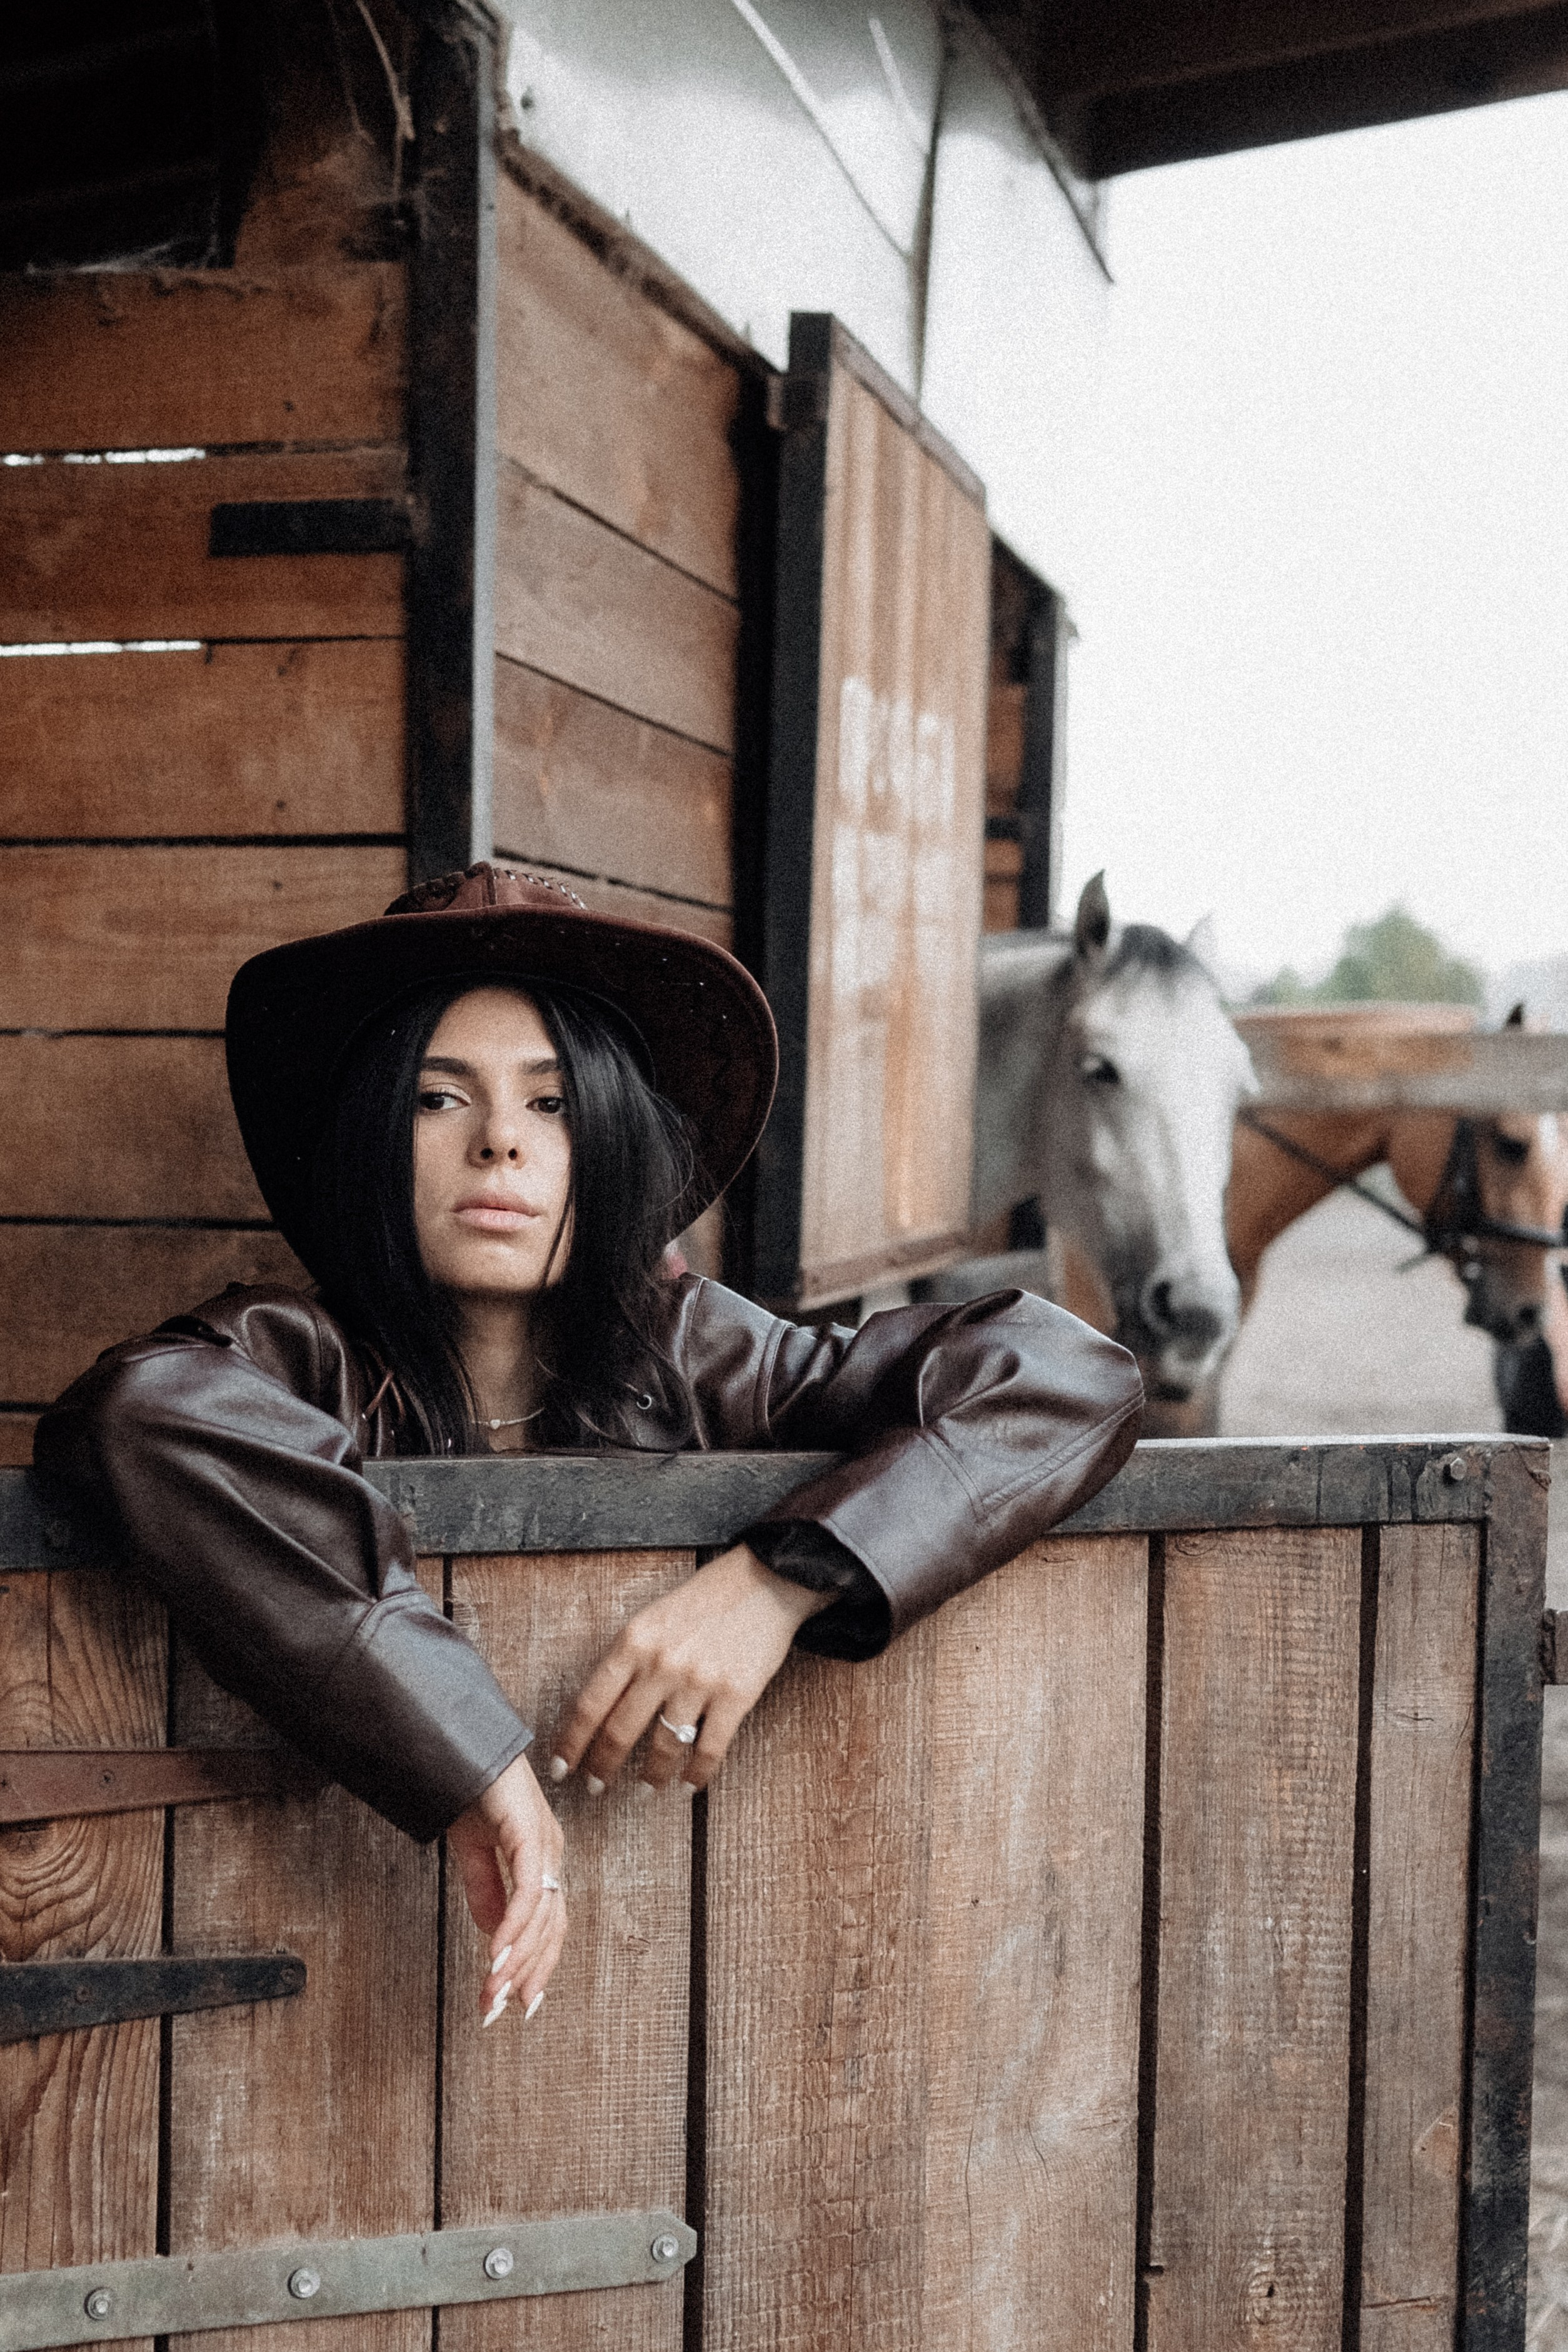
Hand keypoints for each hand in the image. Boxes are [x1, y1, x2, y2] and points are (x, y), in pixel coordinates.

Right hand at [447, 1751, 565, 2024]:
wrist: (460, 1744)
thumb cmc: (470, 1788)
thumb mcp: (473, 1850)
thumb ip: (485, 1889)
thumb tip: (493, 1933)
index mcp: (541, 1857)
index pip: (547, 1921)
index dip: (535, 1963)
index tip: (517, 2002)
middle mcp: (550, 1852)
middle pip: (550, 1926)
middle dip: (526, 1973)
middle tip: (498, 2010)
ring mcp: (544, 1842)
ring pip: (541, 1915)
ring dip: (516, 1959)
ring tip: (493, 1992)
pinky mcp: (529, 1832)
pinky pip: (527, 1890)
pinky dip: (514, 1926)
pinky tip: (496, 1954)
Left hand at [550, 1544, 831, 1793]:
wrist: (763, 1583)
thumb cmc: (702, 1602)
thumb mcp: (650, 1619)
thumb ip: (626, 1659)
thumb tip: (599, 1709)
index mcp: (633, 1642)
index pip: (590, 1704)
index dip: (572, 1743)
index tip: (561, 1769)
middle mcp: (660, 1663)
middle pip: (620, 1731)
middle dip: (603, 1767)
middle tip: (596, 1789)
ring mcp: (698, 1681)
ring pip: (664, 1746)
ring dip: (651, 1776)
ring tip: (646, 1789)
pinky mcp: (735, 1695)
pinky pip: (709, 1748)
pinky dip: (697, 1774)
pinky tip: (689, 1784)